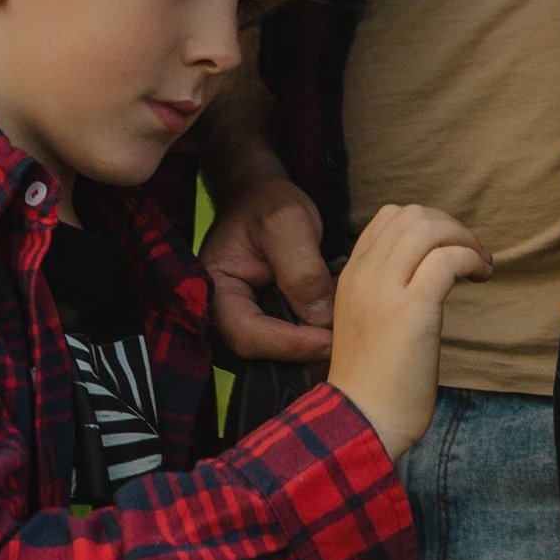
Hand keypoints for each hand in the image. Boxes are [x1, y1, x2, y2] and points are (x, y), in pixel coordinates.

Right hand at [203, 167, 336, 365]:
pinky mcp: (264, 328)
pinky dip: (312, 342)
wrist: (262, 200)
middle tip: (345, 344)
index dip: (289, 345)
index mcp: (213, 291)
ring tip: (345, 334)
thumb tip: (321, 319)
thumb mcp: (287, 223)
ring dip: (311, 352)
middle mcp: (222, 318)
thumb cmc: (267, 205)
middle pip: (259, 356)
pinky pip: (287, 348)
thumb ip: (301, 268)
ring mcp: (243, 326)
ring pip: (275, 359)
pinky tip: (338, 329)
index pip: (247, 335)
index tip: (329, 340)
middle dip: (303, 355)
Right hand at [327, 202, 489, 458]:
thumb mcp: (366, 323)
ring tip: (480, 265)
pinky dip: (471, 258)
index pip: (388, 218)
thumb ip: (383, 294)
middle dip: (451, 227)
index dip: (428, 225)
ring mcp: (385, 290)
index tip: (448, 250)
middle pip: (411, 215)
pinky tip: (482, 276)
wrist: (362, 420)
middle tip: (471, 255)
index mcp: (351, 276)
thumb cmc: (372, 384)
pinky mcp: (413, 309)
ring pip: (428, 229)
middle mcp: (364, 275)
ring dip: (464, 239)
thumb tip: (425, 275)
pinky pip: (447, 259)